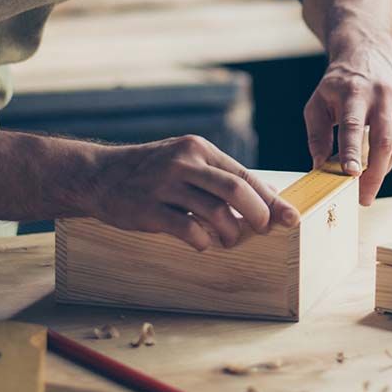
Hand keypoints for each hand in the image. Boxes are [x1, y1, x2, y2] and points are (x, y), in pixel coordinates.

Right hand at [86, 136, 300, 250]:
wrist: (101, 175)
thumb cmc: (153, 171)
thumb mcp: (188, 161)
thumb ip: (223, 176)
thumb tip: (268, 195)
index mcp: (199, 149)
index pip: (244, 175)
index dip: (271, 199)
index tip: (291, 218)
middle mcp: (184, 162)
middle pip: (234, 190)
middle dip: (257, 214)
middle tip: (263, 230)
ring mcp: (164, 184)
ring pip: (213, 211)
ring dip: (229, 232)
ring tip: (229, 240)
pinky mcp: (148, 208)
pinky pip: (186, 229)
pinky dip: (201, 240)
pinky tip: (202, 242)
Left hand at [304, 39, 391, 205]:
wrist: (367, 49)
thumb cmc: (338, 83)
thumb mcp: (318, 102)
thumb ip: (317, 136)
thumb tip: (320, 168)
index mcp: (354, 91)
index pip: (354, 126)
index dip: (352, 152)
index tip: (350, 175)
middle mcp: (381, 94)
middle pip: (383, 141)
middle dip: (374, 175)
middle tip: (363, 198)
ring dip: (383, 169)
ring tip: (368, 185)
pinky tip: (380, 163)